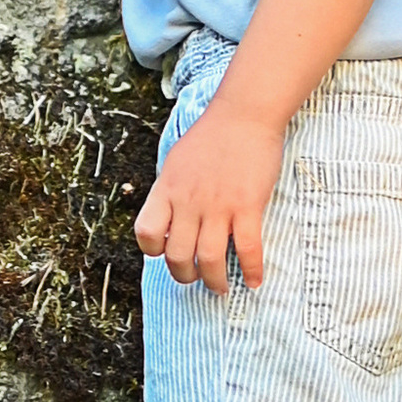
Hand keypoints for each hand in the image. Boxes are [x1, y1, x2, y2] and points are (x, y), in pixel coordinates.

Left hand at [136, 97, 286, 293]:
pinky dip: (251, 271)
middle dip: (184, 275)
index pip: (146, 233)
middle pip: (177, 255)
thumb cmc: (212, 135)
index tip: (165, 253)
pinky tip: (254, 281)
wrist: (243, 115)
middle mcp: (188, 202)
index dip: (153, 251)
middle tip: (194, 278)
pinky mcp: (247, 206)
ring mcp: (218, 205)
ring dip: (214, 281)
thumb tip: (169, 217)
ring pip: (209, 259)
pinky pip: (247, 249)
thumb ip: (172, 191)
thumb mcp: (177, 161)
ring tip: (220, 287)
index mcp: (167, 190)